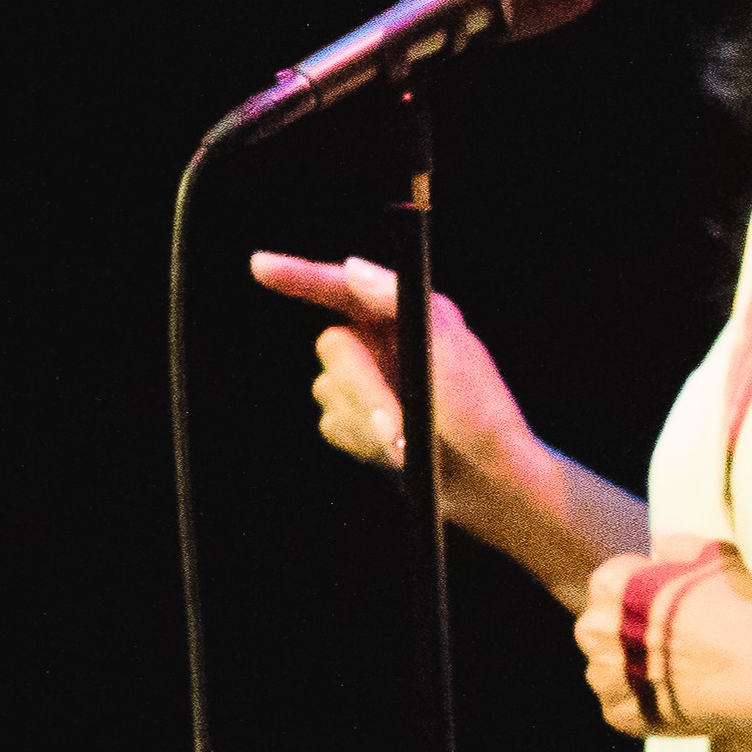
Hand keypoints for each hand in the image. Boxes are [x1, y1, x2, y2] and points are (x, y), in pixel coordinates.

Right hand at [249, 252, 530, 480]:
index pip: (341, 287)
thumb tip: (352, 269)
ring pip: (326, 390)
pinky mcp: (359, 423)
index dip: (298, 275)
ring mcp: (368, 385)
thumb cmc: (483, 416)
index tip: (260, 267)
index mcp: (406, 316)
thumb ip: (402, 306)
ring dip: (365, 420)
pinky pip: (330, 424)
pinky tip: (396, 453)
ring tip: (409, 442)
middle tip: (395, 424)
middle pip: (332, 347)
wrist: (490, 484)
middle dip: (361, 387)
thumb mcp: (452, 352)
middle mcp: (382, 345)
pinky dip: (359, 440)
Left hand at [575, 546, 742, 737]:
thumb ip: (677, 546)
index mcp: (610, 586)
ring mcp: (604, 677)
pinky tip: (675, 697)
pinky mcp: (619, 714)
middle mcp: (594, 630)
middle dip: (629, 631)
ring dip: (632, 669)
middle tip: (673, 640)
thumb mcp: (712, 556)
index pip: (612, 582)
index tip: (670, 604)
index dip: (643, 592)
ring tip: (676, 672)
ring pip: (610, 670)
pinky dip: (643, 704)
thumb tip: (659, 542)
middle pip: (603, 627)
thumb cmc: (735, 605)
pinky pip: (624, 706)